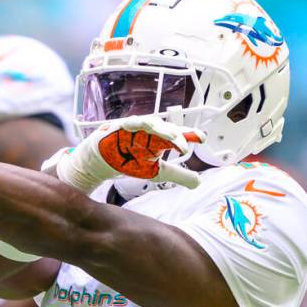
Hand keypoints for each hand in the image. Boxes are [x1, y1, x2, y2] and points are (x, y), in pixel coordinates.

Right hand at [50, 116, 204, 192]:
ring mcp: (135, 128)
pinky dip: (134, 123)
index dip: (190, 135)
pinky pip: (127, 123)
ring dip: (160, 129)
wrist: (103, 162)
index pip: (178, 136)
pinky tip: (141, 124)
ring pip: (150, 123)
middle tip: (184, 147)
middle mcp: (151, 131)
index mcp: (161, 140)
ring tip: (170, 137)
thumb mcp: (158, 172)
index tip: (202, 139)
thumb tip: (199, 182)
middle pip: (166, 129)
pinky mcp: (119, 127)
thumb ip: (178, 175)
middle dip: (176, 135)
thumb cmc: (131, 162)